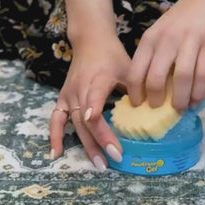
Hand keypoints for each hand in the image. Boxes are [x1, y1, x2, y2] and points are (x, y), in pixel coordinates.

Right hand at [50, 33, 129, 169]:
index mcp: (97, 80)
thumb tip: (150, 114)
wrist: (90, 41)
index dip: (100, 124)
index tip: (108, 141)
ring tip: (98, 163)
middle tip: (114, 160)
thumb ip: (137, 87)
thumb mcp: (128, 67)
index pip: (95, 104)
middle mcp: (79, 89)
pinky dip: (55, 136)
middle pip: (86, 120)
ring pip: (74, 124)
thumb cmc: (112, 55)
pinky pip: (56, 119)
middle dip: (100, 141)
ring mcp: (68, 95)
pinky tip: (56, 154)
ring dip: (85, 144)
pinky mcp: (63, 99)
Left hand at [126, 0, 204, 110]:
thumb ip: (153, 55)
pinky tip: (196, 101)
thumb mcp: (160, 32)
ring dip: (179, 99)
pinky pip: (203, 74)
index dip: (135, 92)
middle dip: (155, 100)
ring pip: (181, 79)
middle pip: (155, 78)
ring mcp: (190, 42)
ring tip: (179, 109)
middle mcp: (167, 40)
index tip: (138, 106)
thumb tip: (148, 88)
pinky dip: (199, 92)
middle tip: (157, 110)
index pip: (135, 71)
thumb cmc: (183, 17)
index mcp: (150, 38)